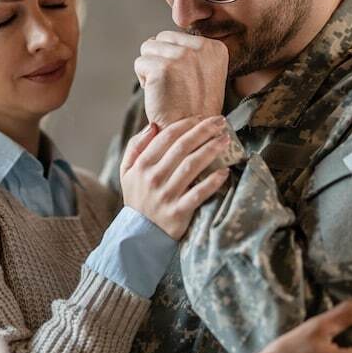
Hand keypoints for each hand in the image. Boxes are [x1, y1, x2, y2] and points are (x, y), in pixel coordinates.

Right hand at [119, 116, 231, 239]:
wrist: (138, 235)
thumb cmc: (137, 198)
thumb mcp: (126, 172)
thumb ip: (135, 147)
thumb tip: (152, 126)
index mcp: (141, 166)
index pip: (165, 137)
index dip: (185, 124)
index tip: (200, 117)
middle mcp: (154, 178)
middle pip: (182, 147)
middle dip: (203, 131)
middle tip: (220, 122)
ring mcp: (166, 195)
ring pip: (192, 166)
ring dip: (211, 150)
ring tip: (225, 140)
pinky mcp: (179, 212)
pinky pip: (198, 194)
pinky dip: (212, 182)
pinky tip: (224, 171)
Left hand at [135, 31, 228, 127]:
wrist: (190, 135)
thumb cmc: (193, 109)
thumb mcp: (204, 74)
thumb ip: (191, 53)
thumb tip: (158, 39)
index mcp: (215, 47)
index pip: (177, 37)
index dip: (173, 60)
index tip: (185, 82)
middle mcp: (201, 47)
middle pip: (161, 39)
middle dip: (159, 60)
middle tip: (172, 86)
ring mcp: (182, 56)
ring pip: (148, 48)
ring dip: (150, 69)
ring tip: (165, 89)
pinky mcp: (163, 67)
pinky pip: (139, 63)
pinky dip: (143, 80)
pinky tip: (158, 94)